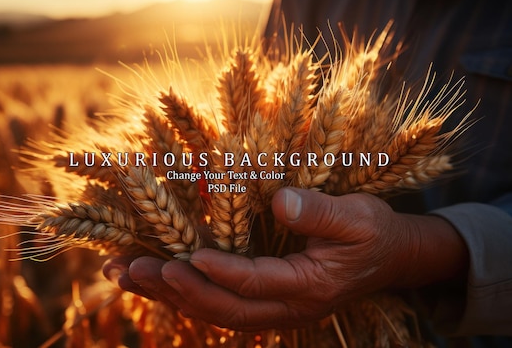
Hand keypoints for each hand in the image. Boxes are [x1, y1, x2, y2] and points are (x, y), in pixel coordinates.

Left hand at [103, 187, 467, 330]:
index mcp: (309, 287)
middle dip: (175, 289)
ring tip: (123, 273)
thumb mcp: (358, 217)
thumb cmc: (373, 233)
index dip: (220, 273)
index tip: (185, 256)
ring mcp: (272, 310)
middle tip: (132, 268)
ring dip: (167, 293)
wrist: (388, 258)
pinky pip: (217, 304)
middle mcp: (285, 308)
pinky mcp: (263, 302)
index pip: (256, 283)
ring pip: (213, 311)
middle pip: (223, 309)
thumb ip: (320, 213)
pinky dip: (182, 292)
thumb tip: (279, 200)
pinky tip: (153, 277)